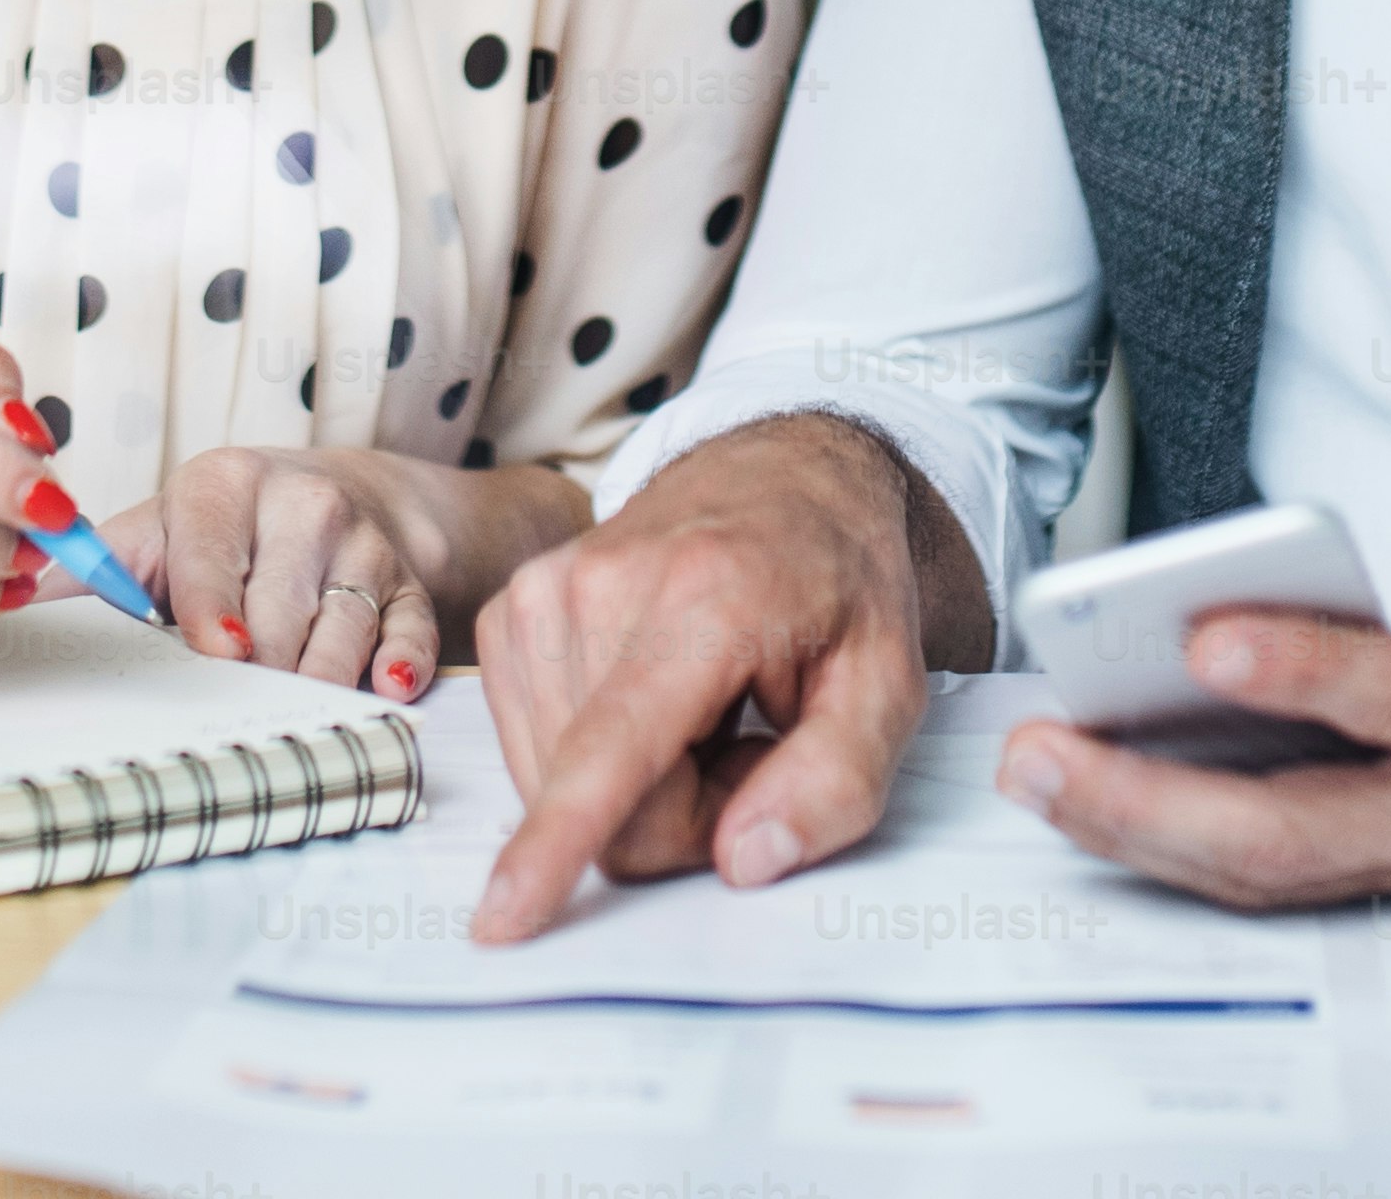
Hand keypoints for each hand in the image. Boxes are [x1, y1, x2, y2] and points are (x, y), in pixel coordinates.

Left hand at [114, 446, 450, 699]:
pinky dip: (401, 666)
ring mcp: (362, 546)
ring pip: (340, 631)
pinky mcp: (408, 585)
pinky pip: (409, 634)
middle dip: (256, 670)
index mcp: (225, 486)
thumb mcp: (159, 530)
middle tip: (235, 712)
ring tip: (296, 719)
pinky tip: (386, 691)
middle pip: (276, 610)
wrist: (338, 496)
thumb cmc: (227, 529)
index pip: (210, 548)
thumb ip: (94, 569)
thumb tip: (10, 612)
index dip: (210, 603)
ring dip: (316, 684)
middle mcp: (302, 505)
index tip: (215, 649)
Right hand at [469, 412, 968, 942]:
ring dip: (643, 784)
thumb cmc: (838, 581)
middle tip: (747, 741)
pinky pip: (539, 754)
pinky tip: (654, 702)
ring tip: (704, 711)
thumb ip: (837, 782)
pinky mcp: (509, 616)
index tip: (502, 916)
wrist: (779, 474)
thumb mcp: (889, 684)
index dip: (558, 841)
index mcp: (704, 599)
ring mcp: (539, 595)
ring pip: (564, 787)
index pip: (615, 747)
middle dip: (685, 810)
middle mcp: (599, 587)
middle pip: (607, 800)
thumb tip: (742, 861)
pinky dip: (602, 755)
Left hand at [992, 479, 1390, 907]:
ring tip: (1037, 772)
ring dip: (1147, 834)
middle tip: (1039, 751)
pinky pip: (1287, 875)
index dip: (1302, 672)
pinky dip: (1186, 848)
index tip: (1201, 633)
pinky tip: (1103, 794)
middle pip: (1296, 835)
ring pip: (1276, 875)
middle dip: (1153, 802)